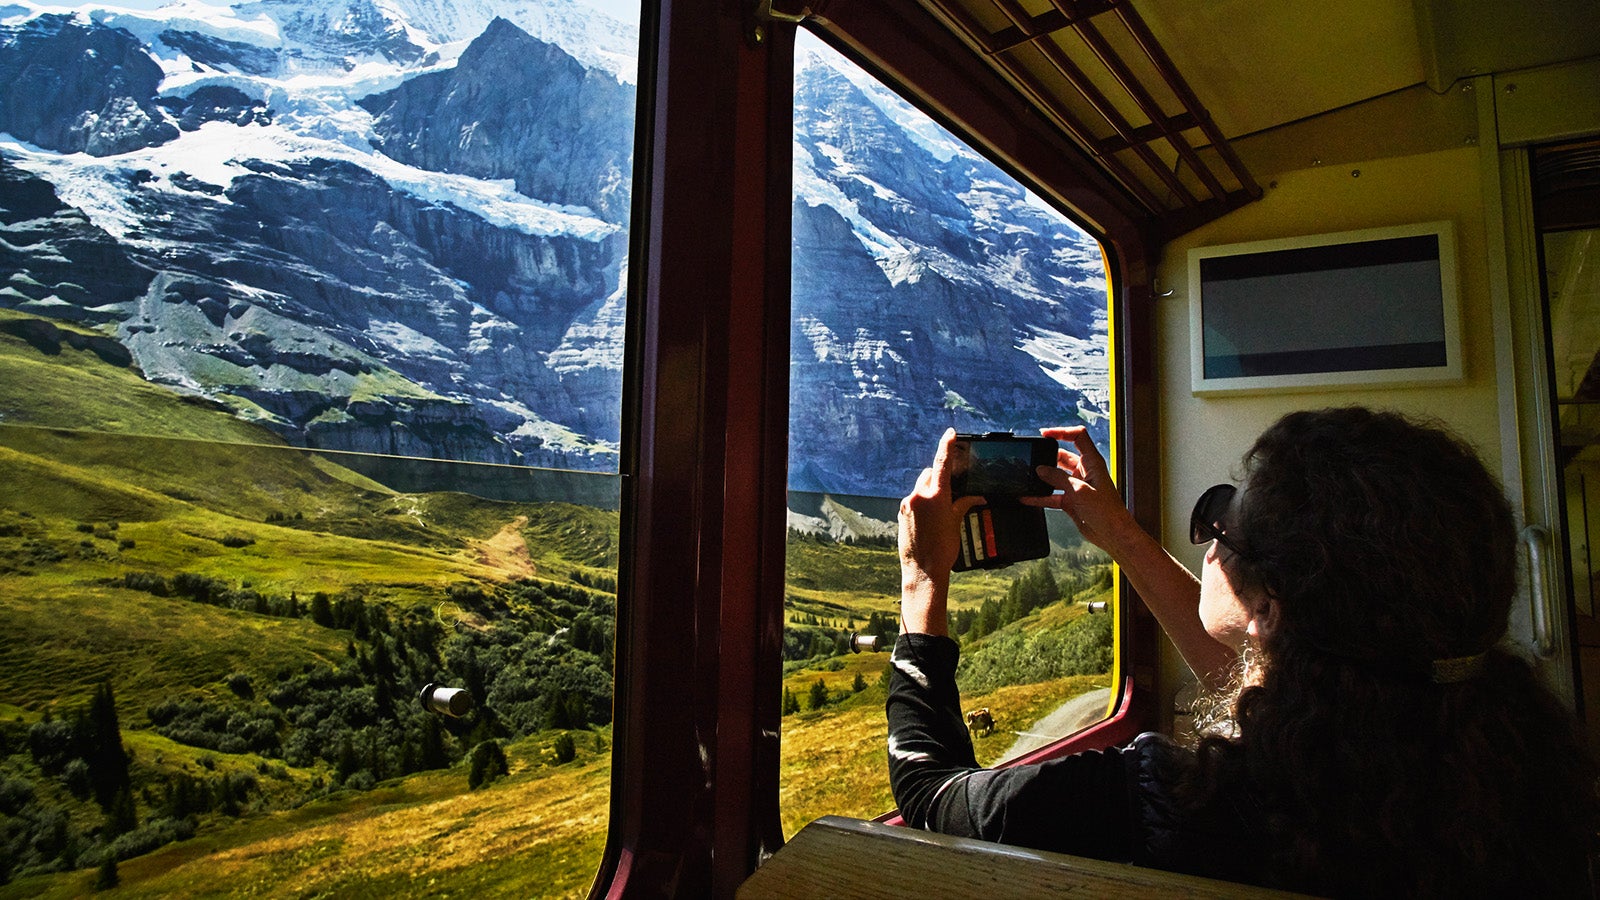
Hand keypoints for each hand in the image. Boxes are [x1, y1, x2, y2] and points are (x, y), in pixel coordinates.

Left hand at [898, 429, 983, 633]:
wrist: (923, 571)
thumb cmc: (943, 550)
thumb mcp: (957, 524)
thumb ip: (963, 504)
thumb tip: (976, 496)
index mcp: (936, 496)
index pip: (942, 463)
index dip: (947, 445)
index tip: (951, 433)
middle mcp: (918, 497)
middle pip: (930, 474)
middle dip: (939, 477)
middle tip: (951, 489)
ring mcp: (907, 505)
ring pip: (920, 487)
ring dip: (930, 492)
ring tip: (940, 509)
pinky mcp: (901, 514)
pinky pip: (913, 500)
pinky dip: (922, 503)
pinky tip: (930, 518)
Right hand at [1022, 426, 1137, 554]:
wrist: (1112, 534)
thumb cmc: (1106, 511)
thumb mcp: (1079, 491)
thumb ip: (1058, 478)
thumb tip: (1040, 469)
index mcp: (1092, 462)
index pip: (1078, 437)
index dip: (1062, 432)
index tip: (1044, 434)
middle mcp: (1085, 472)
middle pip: (1062, 456)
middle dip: (1047, 457)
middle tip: (1032, 459)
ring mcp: (1077, 486)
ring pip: (1055, 476)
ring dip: (1042, 478)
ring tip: (1027, 478)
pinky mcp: (1071, 500)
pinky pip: (1052, 494)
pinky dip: (1041, 496)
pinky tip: (1028, 497)